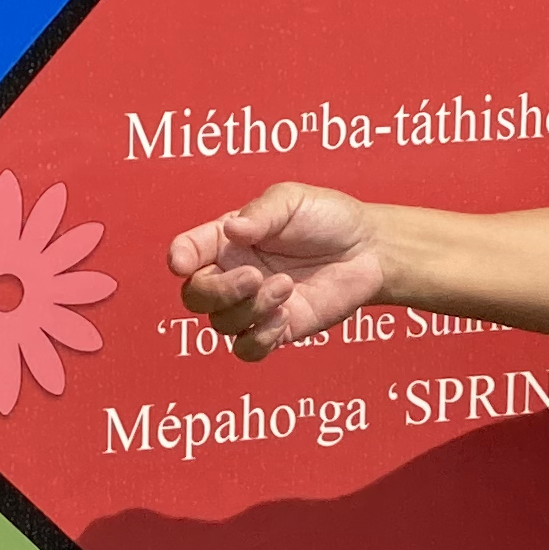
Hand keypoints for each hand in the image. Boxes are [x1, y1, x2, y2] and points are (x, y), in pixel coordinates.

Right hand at [167, 183, 389, 357]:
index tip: (181, 263)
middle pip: (195, 296)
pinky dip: (259, 337)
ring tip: (287, 286)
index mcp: (227, 239)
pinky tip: (285, 315)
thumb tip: (232, 232)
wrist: (370, 250)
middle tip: (255, 277)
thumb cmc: (328, 217)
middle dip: (218, 291)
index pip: (188, 252)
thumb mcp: (292, 200)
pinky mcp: (276, 330)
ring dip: (250, 309)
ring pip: (221, 324)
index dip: (178, 258)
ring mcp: (253, 305)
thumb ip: (260, 214)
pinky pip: (246, 349)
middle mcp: (233, 273)